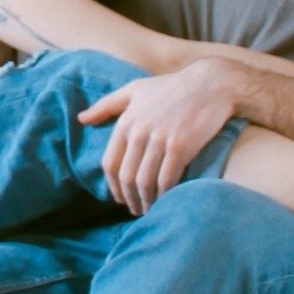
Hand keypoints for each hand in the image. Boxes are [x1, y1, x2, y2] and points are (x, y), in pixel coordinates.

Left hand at [77, 58, 242, 214]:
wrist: (211, 84)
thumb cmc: (172, 87)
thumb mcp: (134, 89)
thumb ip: (106, 105)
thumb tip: (81, 119)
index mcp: (126, 121)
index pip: (110, 163)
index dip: (113, 186)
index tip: (119, 198)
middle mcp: (139, 132)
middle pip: (126, 176)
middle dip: (129, 198)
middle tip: (135, 209)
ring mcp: (160, 140)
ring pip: (145, 181)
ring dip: (145, 201)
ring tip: (149, 209)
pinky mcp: (181, 147)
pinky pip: (167, 179)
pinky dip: (164, 194)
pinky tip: (165, 201)